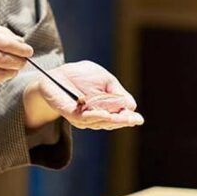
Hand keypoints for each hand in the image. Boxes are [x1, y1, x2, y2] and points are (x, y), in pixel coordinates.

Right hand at [0, 16, 32, 84]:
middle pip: (3, 60)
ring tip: (16, 68)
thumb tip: (20, 41)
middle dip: (19, 62)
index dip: (20, 49)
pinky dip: (0, 78)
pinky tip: (3, 74)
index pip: (4, 42)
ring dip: (11, 72)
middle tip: (24, 61)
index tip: (28, 51)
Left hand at [27, 60, 143, 130]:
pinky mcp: (70, 114)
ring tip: (121, 117)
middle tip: (133, 119)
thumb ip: (117, 93)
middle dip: (123, 121)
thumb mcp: (105, 80)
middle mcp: (96, 116)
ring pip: (100, 121)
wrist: (58, 73)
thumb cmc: (82, 76)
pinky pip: (83, 118)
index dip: (129, 118)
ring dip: (111, 119)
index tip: (138, 119)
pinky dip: (94, 116)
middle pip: (111, 122)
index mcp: (107, 108)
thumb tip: (131, 106)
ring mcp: (83, 117)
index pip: (120, 117)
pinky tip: (103, 113)